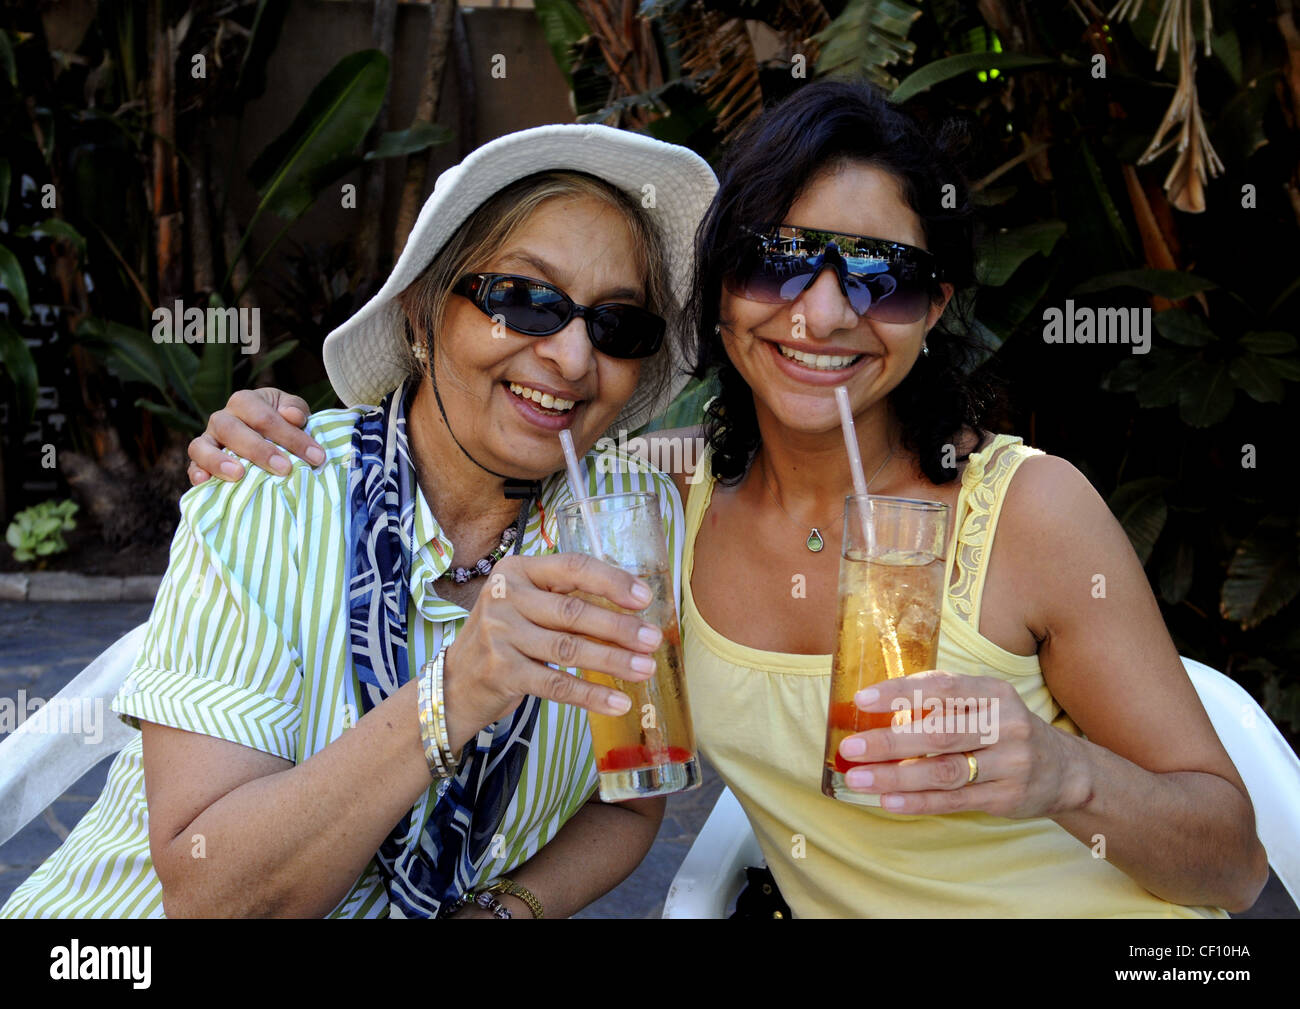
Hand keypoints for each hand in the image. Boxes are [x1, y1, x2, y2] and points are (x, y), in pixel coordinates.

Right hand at [187, 387, 321, 484]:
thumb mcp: (293, 411)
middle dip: (259, 450)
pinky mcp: (199, 461)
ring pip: (201, 446)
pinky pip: (192, 465)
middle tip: (285, 468)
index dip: (291, 437)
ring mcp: (208, 440)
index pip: (265, 417)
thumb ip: (296, 409)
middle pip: (232, 430)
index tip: (316, 457)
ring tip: (238, 475)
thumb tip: (293, 416)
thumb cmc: (281, 422)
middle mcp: (222, 418)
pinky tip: (205, 482)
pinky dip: (196, 473)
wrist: (264, 436)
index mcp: (245, 401)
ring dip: (219, 461)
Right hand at [442, 552, 663, 749]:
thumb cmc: (505, 639)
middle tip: (653, 640)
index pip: (573, 567)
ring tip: (645, 669)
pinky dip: (591, 695)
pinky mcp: (501, 671)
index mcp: (517, 570)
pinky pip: (556, 684)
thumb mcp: (526, 605)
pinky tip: (618, 702)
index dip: (612, 582)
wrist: (455, 683)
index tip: (645, 598)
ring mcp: (500, 634)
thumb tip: (632, 613)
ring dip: (613, 661)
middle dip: (620, 627)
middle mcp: (505, 596)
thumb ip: (566, 600)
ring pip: (569, 648)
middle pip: (574, 610)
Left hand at [837, 670, 1089, 817]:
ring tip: (859, 779)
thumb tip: (876, 713)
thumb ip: (941, 705)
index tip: (862, 700)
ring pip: (943, 772)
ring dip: (895, 777)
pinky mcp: (1007, 797)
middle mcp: (1005, 725)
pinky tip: (889, 801)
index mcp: (993, 693)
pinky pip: (955, 801)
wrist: (1065, 770)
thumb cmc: (1004, 730)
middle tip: (850, 748)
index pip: (942, 687)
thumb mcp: (984, 705)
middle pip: (939, 733)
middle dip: (889, 741)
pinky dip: (918, 802)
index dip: (900, 692)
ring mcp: (1009, 764)